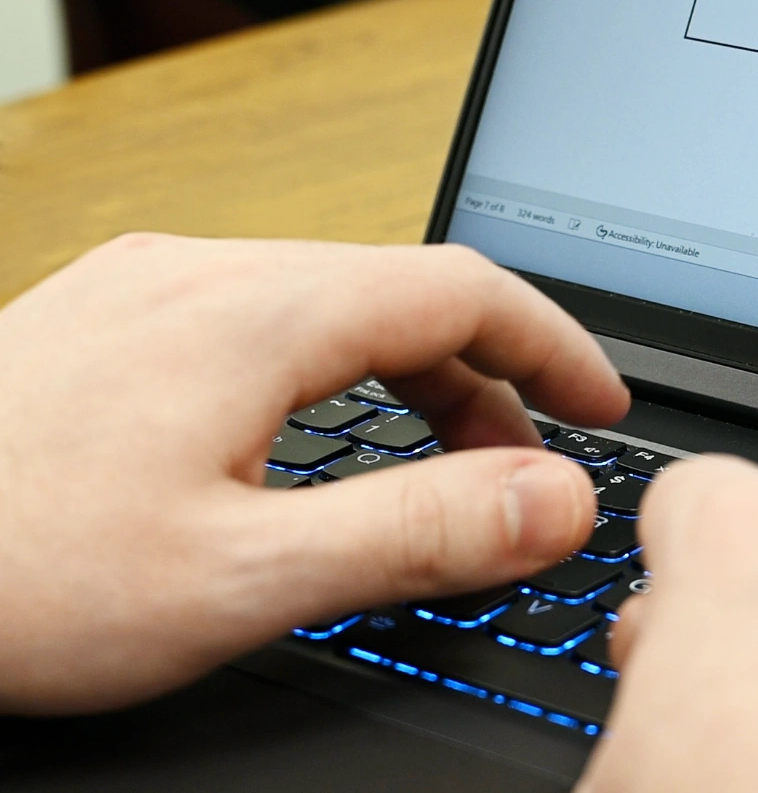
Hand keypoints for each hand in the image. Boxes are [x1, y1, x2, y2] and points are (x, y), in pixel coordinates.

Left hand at [0, 234, 627, 713]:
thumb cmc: (8, 572)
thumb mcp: (240, 578)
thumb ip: (419, 533)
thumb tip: (556, 502)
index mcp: (257, 313)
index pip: (465, 286)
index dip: (557, 346)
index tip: (603, 408)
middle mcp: (202, 274)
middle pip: (402, 288)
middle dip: (488, 376)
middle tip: (521, 473)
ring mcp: (146, 288)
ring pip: (331, 300)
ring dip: (408, 377)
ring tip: (430, 468)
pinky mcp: (105, 320)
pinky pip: (263, 318)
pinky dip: (330, 373)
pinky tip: (312, 442)